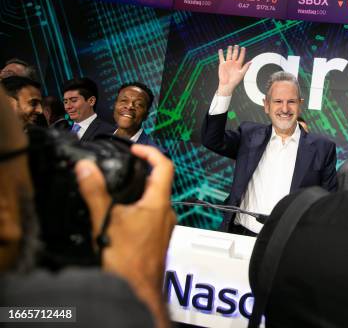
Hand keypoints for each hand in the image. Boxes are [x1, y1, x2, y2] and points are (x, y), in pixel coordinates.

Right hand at [75, 144, 175, 327]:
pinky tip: (122, 216)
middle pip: (160, 182)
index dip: (150, 152)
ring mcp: (164, 227)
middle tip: (126, 165)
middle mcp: (167, 214)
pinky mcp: (158, 239)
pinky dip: (140, 207)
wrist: (137, 291)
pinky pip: (153, 216)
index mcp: (159, 203)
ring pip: (156, 200)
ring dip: (141, 190)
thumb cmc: (128, 263)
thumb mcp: (104, 221)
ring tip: (121, 188)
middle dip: (143, 171)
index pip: (164, 166)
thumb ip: (95, 191)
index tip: (135, 149)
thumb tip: (86, 168)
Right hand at [217, 45, 249, 95]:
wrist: (227, 84)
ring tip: (230, 46)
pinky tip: (221, 50)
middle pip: (235, 55)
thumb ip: (246, 67)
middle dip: (236, 50)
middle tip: (236, 46)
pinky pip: (221, 58)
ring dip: (229, 50)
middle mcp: (233, 63)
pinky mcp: (222, 64)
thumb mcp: (241, 74)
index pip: (241, 57)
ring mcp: (228, 63)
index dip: (242, 52)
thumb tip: (251, 62)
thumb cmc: (235, 80)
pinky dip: (221, 54)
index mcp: (239, 65)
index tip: (243, 48)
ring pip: (229, 55)